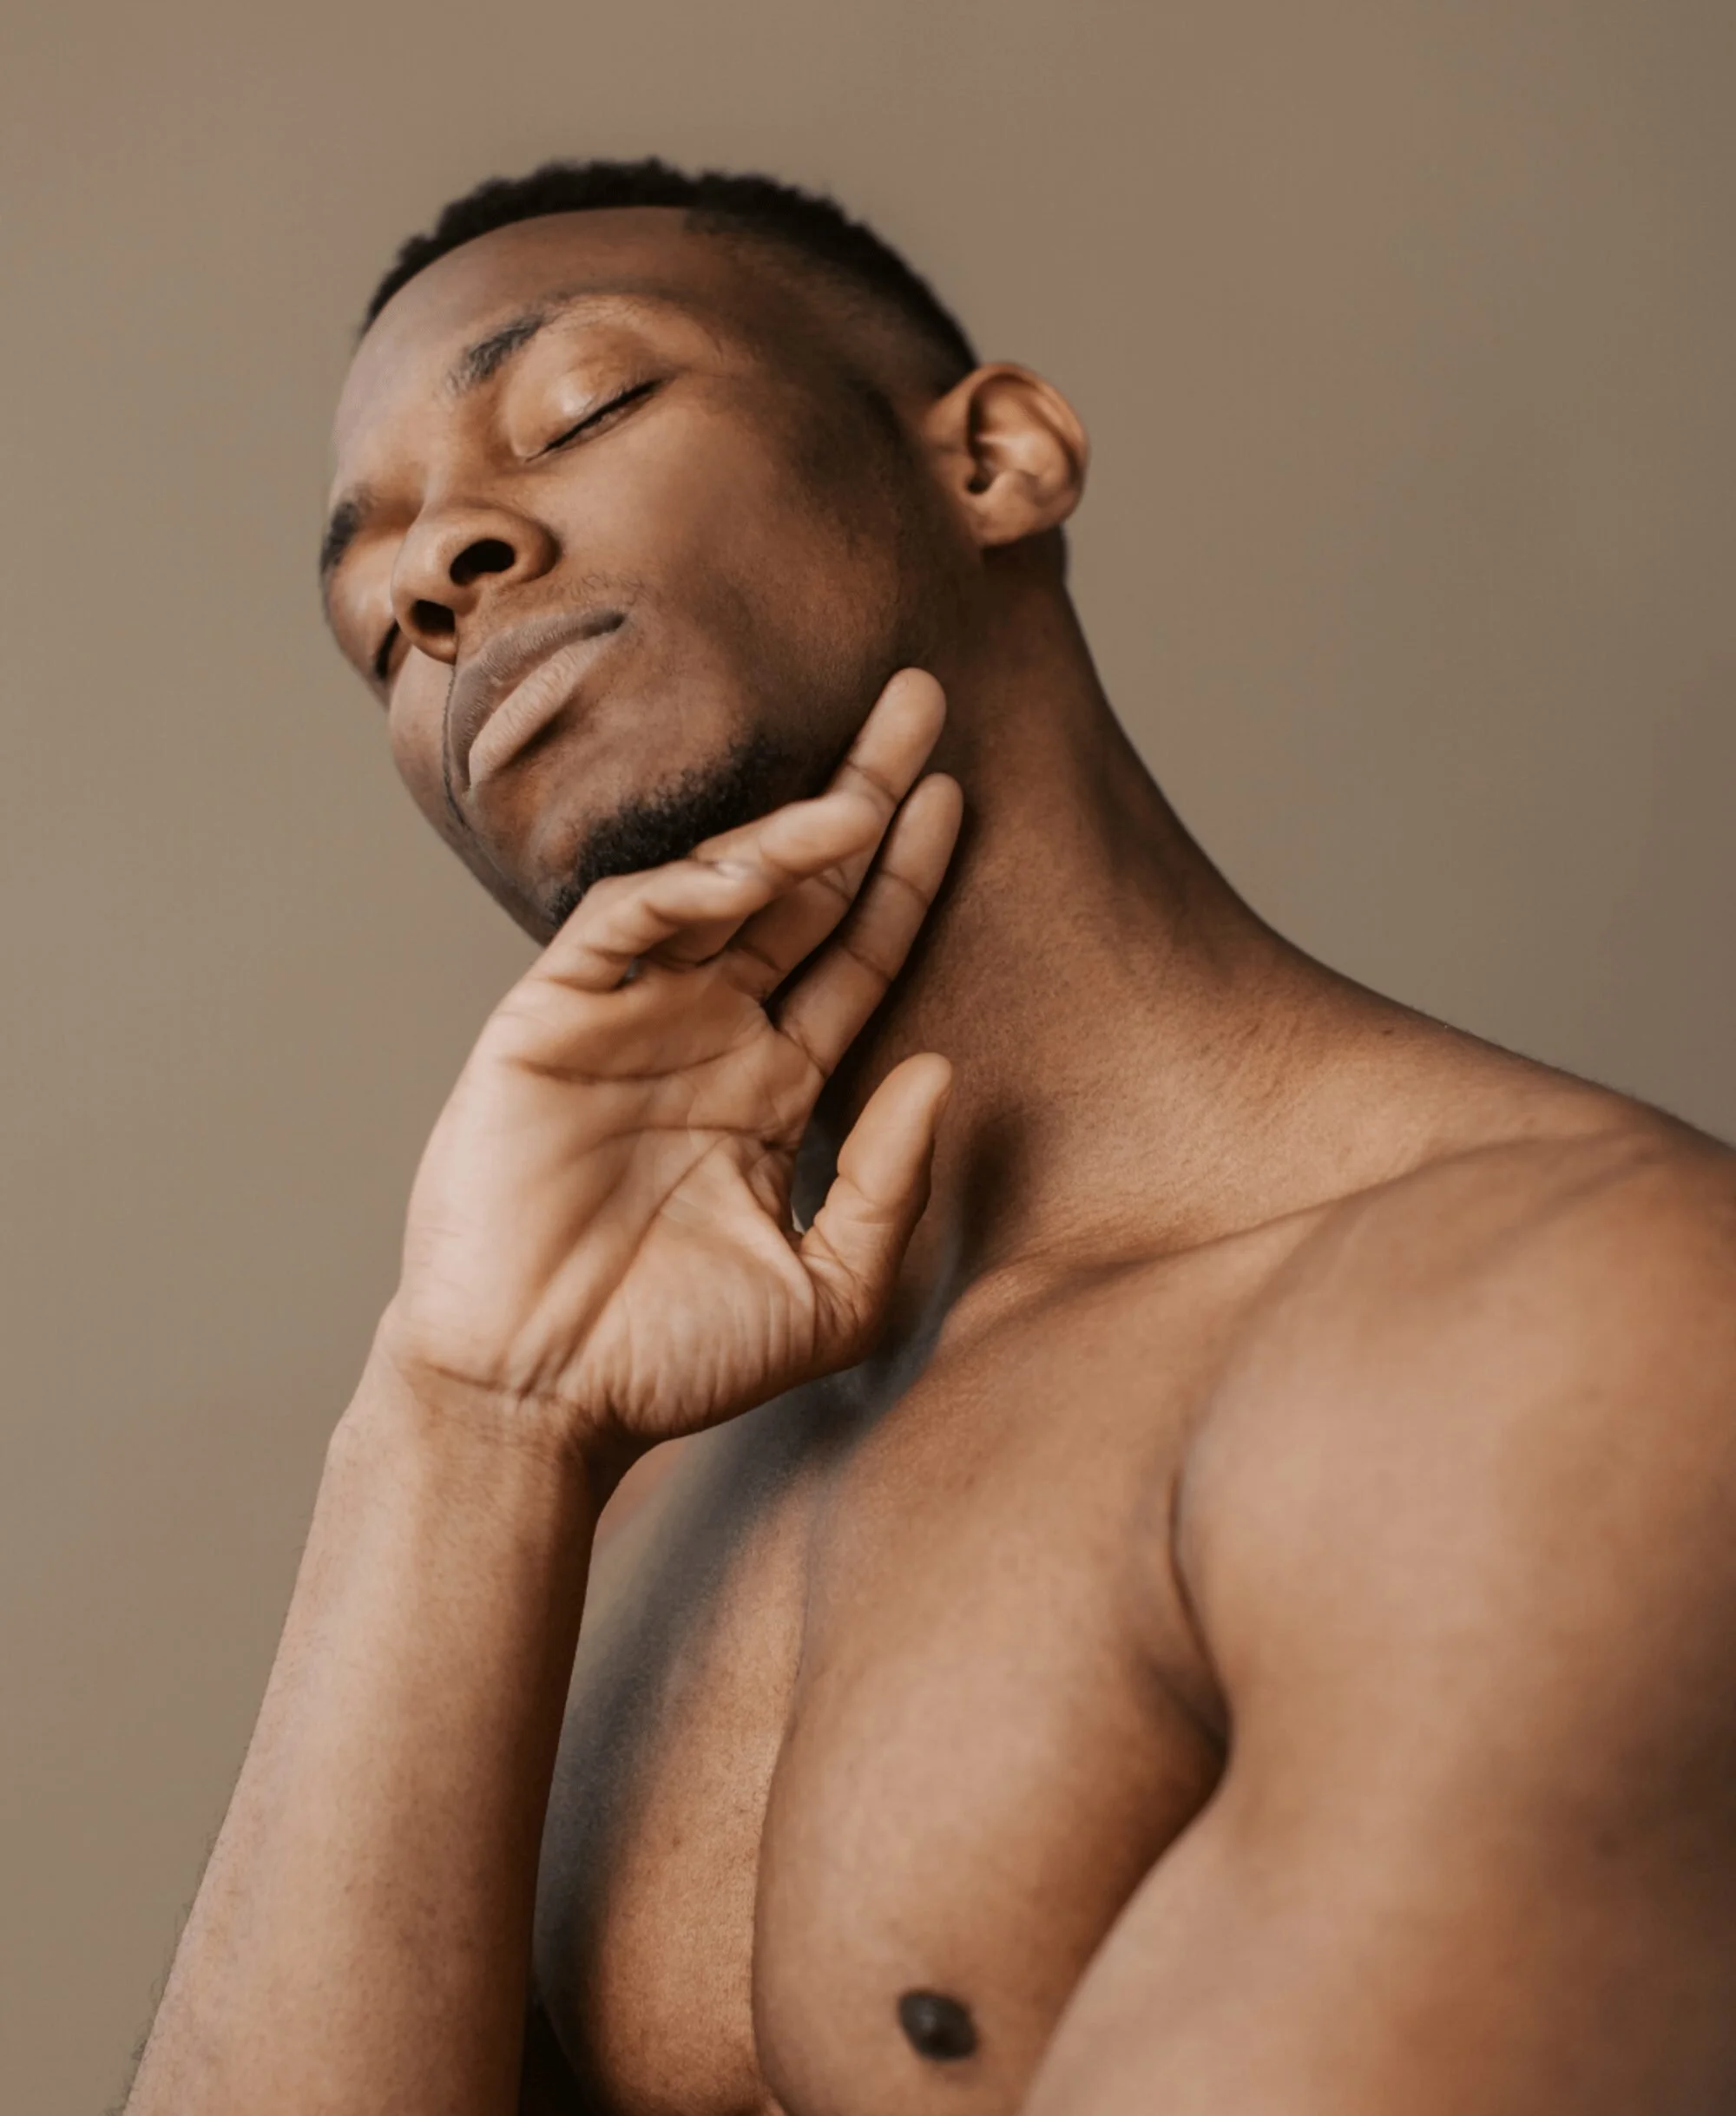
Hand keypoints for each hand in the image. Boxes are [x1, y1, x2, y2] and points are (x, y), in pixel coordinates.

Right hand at [379, 669, 960, 1466]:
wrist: (534, 1398)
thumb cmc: (672, 1359)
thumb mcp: (827, 1291)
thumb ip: (890, 1185)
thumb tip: (943, 1069)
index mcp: (772, 1085)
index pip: (855, 954)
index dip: (906, 877)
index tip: (960, 797)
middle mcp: (707, 1032)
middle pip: (801, 891)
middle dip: (862, 797)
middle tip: (922, 702)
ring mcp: (629, 1018)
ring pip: (718, 890)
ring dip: (791, 833)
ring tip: (868, 785)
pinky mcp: (552, 1018)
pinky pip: (626, 924)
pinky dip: (687, 889)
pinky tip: (753, 867)